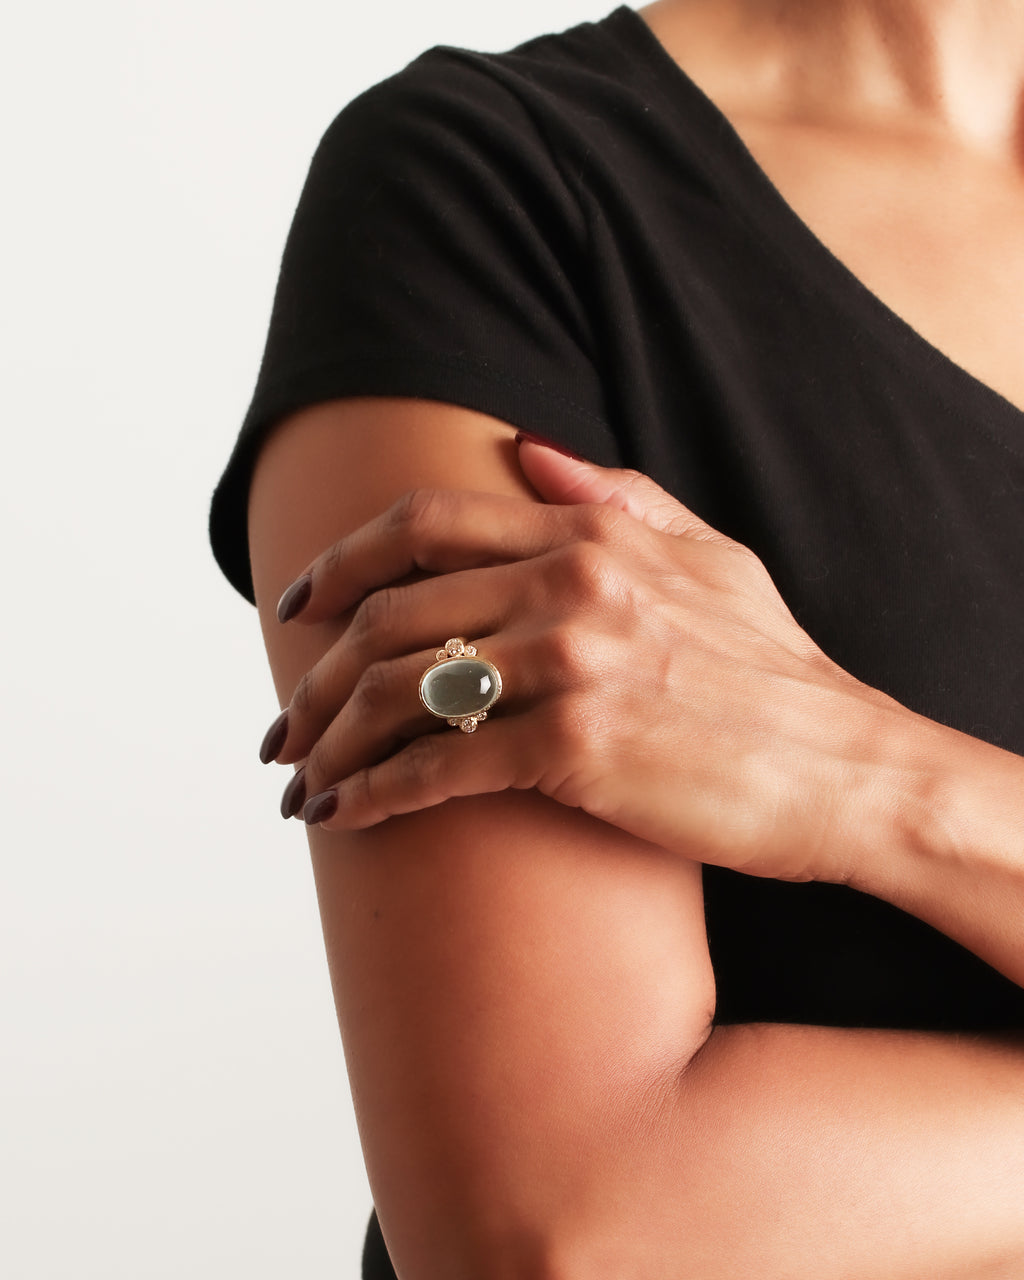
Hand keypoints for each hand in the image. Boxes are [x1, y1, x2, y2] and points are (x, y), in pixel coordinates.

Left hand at [262, 439, 899, 884]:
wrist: (849, 769)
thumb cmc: (778, 671)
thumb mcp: (711, 554)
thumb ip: (616, 494)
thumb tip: (528, 446)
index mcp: (590, 533)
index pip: (424, 523)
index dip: (341, 561)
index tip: (295, 607)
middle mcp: (570, 587)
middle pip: (390, 615)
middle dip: (314, 675)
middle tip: (282, 725)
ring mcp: (573, 666)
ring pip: (399, 691)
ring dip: (330, 741)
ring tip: (299, 781)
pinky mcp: (578, 752)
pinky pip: (439, 768)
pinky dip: (374, 795)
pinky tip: (342, 817)